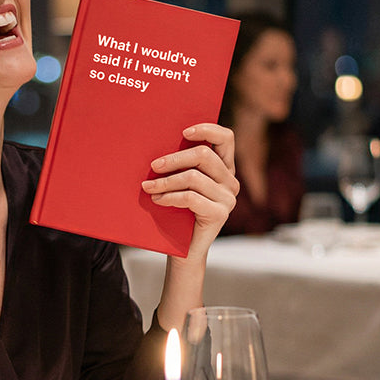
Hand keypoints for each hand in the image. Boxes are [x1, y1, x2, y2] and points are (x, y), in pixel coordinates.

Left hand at [141, 123, 239, 253]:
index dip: (206, 129)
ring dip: (166, 181)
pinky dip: (170, 196)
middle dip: (174, 158)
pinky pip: (191, 197)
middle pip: (204, 155)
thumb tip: (160, 141)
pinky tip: (158, 199)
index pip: (226, 138)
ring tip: (149, 187)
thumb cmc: (176, 213)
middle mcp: (231, 181)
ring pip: (194, 177)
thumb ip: (180, 164)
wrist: (182, 250)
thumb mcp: (179, 183)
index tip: (183, 132)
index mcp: (224, 168)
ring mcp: (228, 198)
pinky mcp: (220, 214)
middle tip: (153, 166)